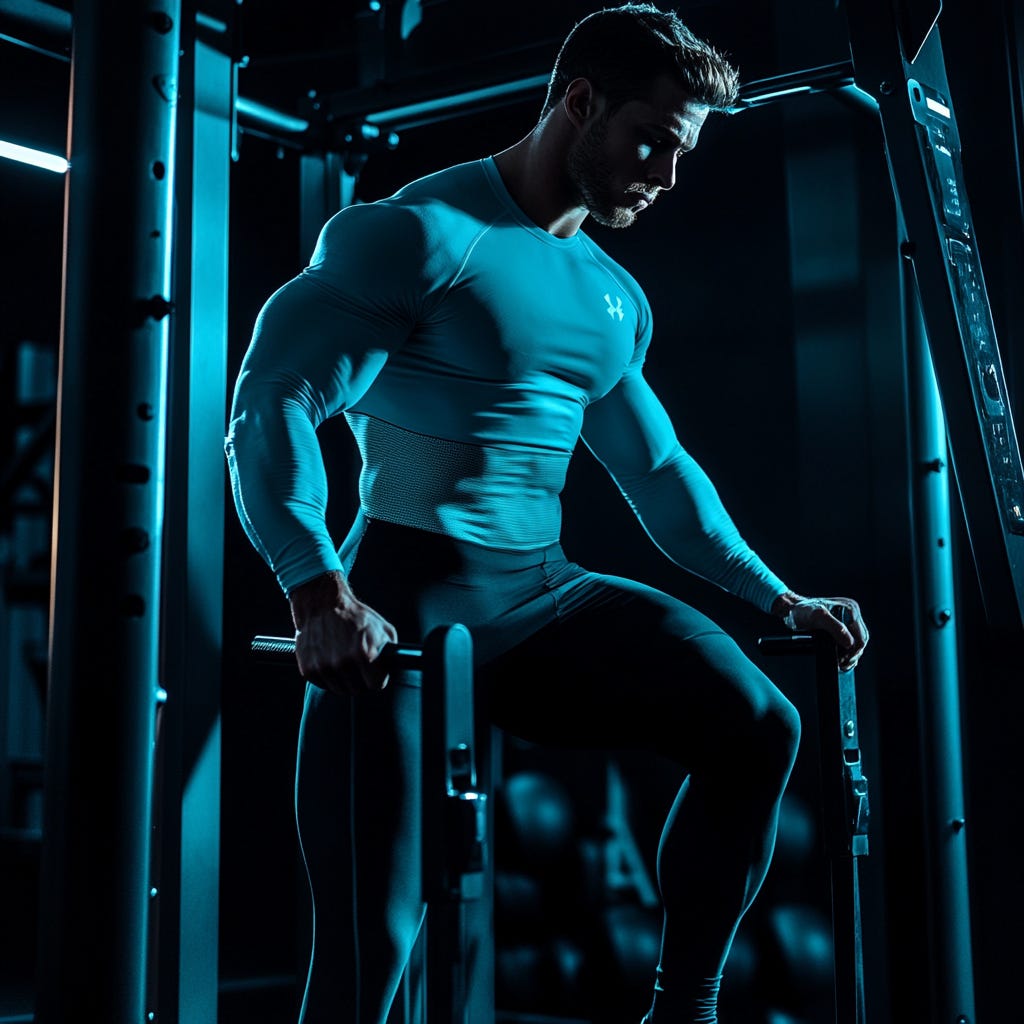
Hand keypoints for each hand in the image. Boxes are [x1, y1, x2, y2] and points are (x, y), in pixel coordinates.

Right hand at [288, 571, 398, 694]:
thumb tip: (395, 668)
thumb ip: (391, 652)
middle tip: (359, 666)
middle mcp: (342, 662)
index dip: (377, 677)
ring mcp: (323, 667)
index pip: (376, 685)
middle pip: (358, 690)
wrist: (323, 604)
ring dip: (344, 680)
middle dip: (361, 680)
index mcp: (364, 654)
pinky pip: (323, 685)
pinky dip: (328, 677)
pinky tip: (330, 660)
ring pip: (340, 690)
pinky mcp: (308, 669)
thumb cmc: (356, 616)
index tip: (375, 670)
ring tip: (344, 661)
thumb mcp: (383, 629)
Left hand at [773, 592, 868, 671]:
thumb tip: (850, 643)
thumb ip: (835, 627)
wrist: (793, 609)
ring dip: (850, 654)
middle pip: (860, 640)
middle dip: (852, 655)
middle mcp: (852, 613)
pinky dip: (847, 651)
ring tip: (841, 664)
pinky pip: (850, 640)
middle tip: (841, 665)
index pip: (860, 637)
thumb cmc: (802, 611)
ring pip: (856, 642)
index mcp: (850, 610)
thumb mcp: (817, 617)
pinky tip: (841, 658)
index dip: (853, 652)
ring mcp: (848, 619)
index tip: (842, 662)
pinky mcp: (842, 624)